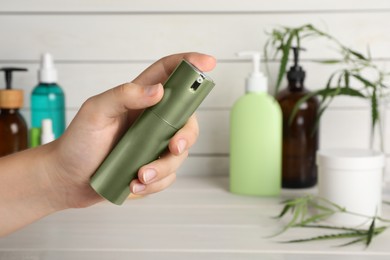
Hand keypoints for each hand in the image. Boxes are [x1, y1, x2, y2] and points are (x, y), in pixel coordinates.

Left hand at [47, 52, 215, 208]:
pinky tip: (134, 184)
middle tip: (173, 148)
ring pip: (179, 154)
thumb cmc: (78, 142)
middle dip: (186, 136)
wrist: (68, 179)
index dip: (190, 64)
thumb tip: (158, 91)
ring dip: (162, 168)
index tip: (208, 63)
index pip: (168, 74)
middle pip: (186, 120)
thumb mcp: (95, 111)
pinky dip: (155, 183)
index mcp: (139, 99)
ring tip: (138, 176)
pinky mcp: (152, 167)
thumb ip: (124, 95)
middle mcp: (151, 120)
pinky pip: (168, 176)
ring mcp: (153, 145)